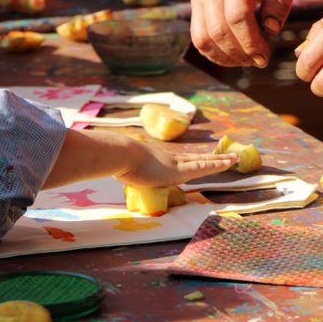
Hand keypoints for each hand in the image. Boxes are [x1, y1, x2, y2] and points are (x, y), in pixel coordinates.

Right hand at [44, 129, 236, 189]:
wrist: (118, 153)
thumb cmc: (112, 158)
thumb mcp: (112, 162)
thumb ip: (105, 161)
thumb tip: (87, 159)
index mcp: (155, 158)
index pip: (176, 158)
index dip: (188, 158)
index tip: (196, 157)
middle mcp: (168, 157)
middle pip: (193, 157)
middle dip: (209, 157)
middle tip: (223, 154)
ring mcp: (176, 162)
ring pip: (203, 161)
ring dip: (219, 160)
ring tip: (234, 158)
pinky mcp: (181, 169)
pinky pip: (204, 166)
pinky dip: (218, 164)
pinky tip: (231, 162)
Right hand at [190, 0, 295, 66]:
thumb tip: (270, 29)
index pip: (237, 16)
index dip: (251, 42)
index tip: (264, 57)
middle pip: (217, 29)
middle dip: (239, 53)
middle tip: (258, 62)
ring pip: (202, 37)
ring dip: (225, 57)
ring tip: (246, 61)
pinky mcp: (196, 2)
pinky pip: (197, 35)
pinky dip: (213, 52)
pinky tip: (232, 57)